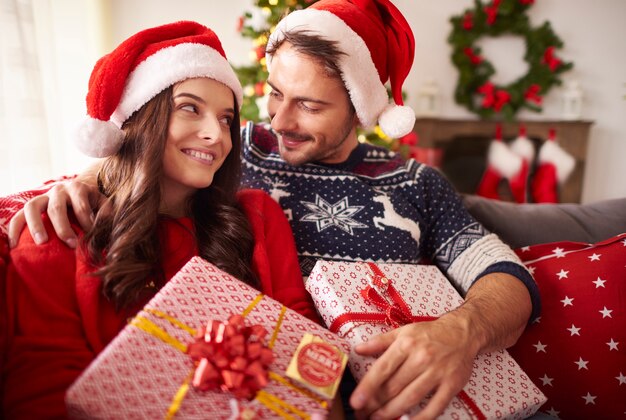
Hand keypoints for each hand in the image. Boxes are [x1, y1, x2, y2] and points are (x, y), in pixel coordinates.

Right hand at [8, 180, 105, 248]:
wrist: (78, 188)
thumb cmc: (92, 201)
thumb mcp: (102, 202)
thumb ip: (105, 212)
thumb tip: (103, 226)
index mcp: (77, 188)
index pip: (81, 206)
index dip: (87, 222)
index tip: (91, 237)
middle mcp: (58, 190)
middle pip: (57, 207)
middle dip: (63, 227)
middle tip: (71, 244)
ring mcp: (42, 196)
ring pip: (32, 207)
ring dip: (36, 225)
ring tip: (42, 243)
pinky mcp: (32, 205)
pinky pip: (19, 215)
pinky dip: (14, 228)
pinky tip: (14, 245)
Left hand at [349, 315, 478, 419]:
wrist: (462, 332)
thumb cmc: (429, 333)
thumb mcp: (403, 331)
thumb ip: (380, 342)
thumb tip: (358, 350)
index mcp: (406, 344)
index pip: (382, 369)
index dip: (367, 387)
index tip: (355, 401)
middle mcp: (421, 358)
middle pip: (394, 387)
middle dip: (375, 404)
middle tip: (362, 414)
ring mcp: (438, 373)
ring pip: (411, 398)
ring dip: (392, 412)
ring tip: (377, 419)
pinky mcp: (452, 385)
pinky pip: (435, 407)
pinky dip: (421, 418)